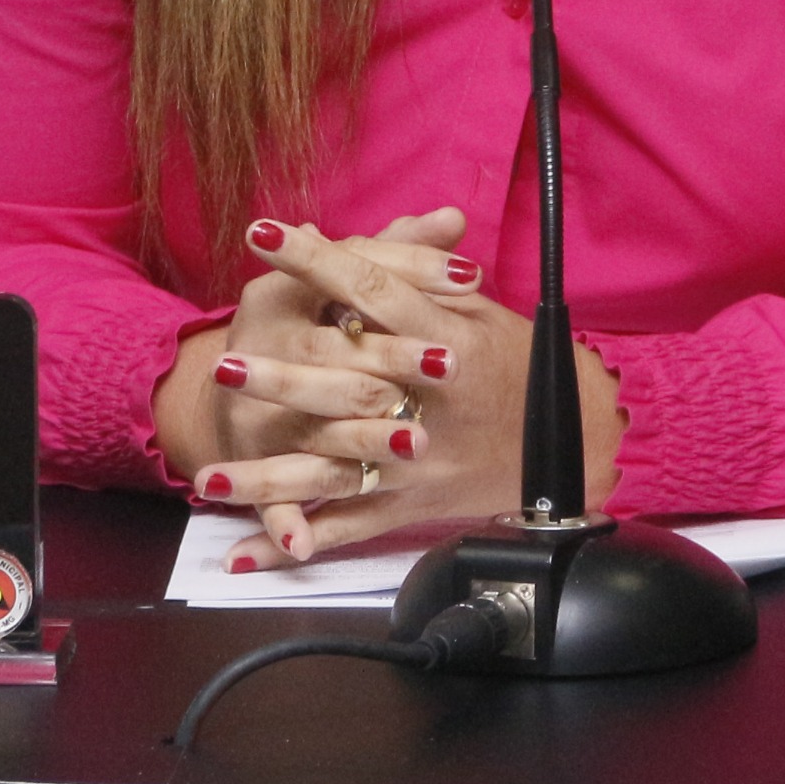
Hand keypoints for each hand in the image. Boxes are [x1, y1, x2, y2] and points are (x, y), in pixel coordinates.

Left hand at [154, 207, 623, 565]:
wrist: (575, 444)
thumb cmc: (518, 365)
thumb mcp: (476, 310)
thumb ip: (418, 269)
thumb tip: (365, 230)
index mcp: (449, 340)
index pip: (372, 290)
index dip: (317, 259)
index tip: (265, 233)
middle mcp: (430, 403)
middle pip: (346, 388)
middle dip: (282, 379)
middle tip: (225, 364)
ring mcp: (417, 463)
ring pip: (333, 472)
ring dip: (268, 479)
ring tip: (209, 479)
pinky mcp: (411, 506)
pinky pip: (345, 528)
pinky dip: (296, 541)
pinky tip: (245, 553)